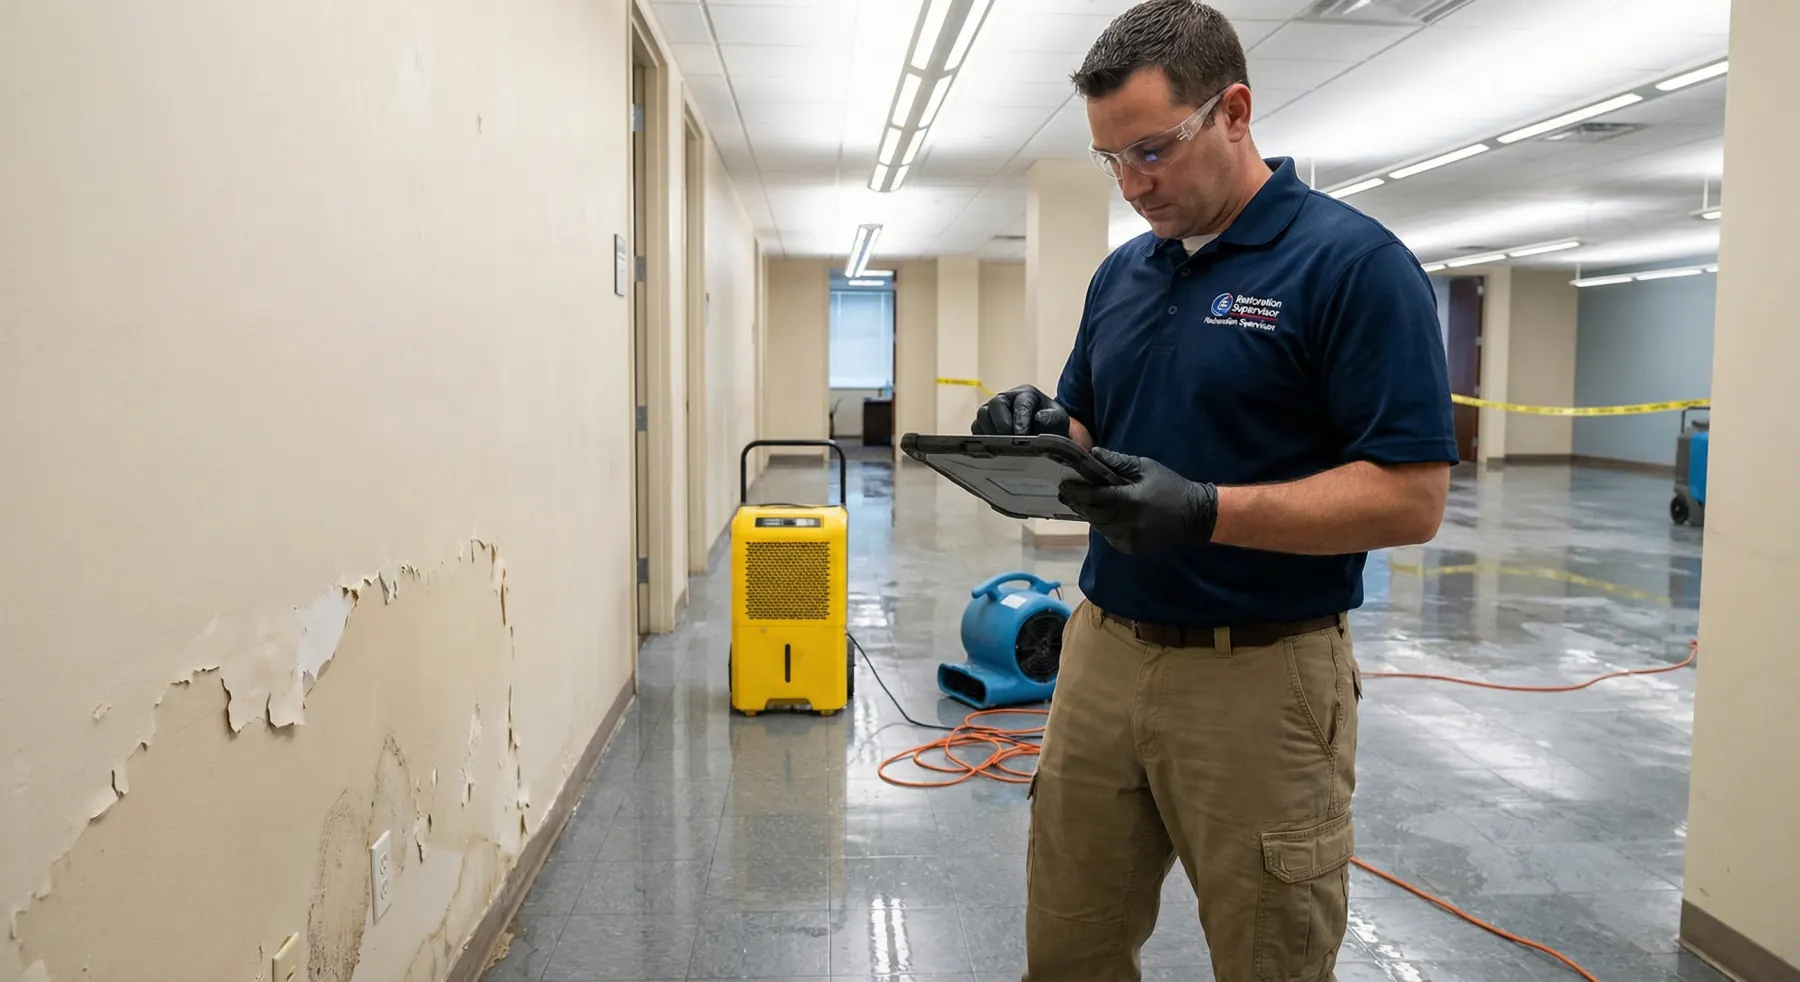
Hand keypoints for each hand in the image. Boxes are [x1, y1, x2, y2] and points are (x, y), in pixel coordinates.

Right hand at [972, 384, 1069, 438]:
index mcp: (1026, 394)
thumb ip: (1053, 418)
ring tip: (1000, 445)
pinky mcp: (984, 423)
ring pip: (983, 415)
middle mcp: (1007, 398)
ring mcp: (993, 410)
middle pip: (996, 404)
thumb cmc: (1049, 422)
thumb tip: (1039, 419)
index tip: (1022, 436)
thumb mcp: (1058, 419)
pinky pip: (976, 428)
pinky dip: (982, 437)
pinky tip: (992, 447)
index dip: (1020, 419)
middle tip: (1009, 441)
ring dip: (990, 431)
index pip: (1020, 403)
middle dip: (1002, 424)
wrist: (1043, 431)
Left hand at [1057, 448, 1217, 554]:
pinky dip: (1104, 526)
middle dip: (1078, 503)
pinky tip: (1103, 515)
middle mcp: (1127, 523)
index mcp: (1130, 501)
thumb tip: (1094, 454)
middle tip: (1066, 493)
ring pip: (1099, 527)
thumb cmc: (1171, 486)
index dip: (1076, 491)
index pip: (1094, 497)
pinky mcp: (1133, 548)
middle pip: (1093, 514)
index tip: (1064, 484)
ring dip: (1090, 514)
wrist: (1196, 516)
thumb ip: (1118, 463)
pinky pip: (1110, 536)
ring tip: (1081, 502)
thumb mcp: (1146, 468)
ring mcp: (1129, 539)